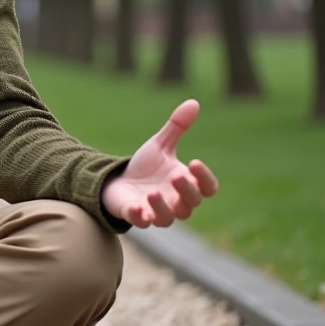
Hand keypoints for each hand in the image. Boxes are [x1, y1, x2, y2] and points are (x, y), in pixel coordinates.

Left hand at [100, 99, 218, 227]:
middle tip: (175, 176)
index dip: (205, 178)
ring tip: (152, 193)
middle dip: (185, 191)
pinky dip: (140, 217)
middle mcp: (176, 202)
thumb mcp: (160, 145)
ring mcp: (157, 212)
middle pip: (191, 204)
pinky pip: (142, 223)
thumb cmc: (145, 166)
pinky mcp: (136, 216)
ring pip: (169, 218)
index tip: (195, 162)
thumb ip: (177, 127)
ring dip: (163, 207)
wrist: (117, 180)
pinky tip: (136, 208)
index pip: (207, 188)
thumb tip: (194, 102)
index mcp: (186, 184)